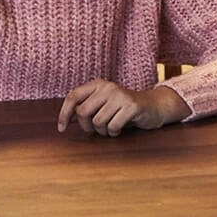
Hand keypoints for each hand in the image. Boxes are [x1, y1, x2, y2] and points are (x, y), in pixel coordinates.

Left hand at [57, 80, 190, 136]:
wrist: (154, 106)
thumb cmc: (123, 108)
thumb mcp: (103, 103)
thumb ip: (86, 107)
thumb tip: (66, 120)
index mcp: (97, 84)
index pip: (72, 97)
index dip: (64, 113)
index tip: (62, 129)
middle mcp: (107, 87)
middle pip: (82, 112)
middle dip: (86, 126)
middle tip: (95, 130)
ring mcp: (120, 95)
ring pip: (97, 121)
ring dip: (102, 131)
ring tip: (110, 128)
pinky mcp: (132, 106)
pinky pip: (113, 126)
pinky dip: (114, 132)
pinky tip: (119, 129)